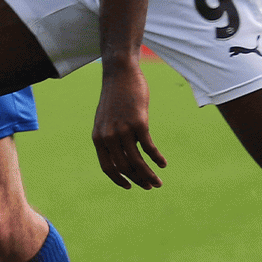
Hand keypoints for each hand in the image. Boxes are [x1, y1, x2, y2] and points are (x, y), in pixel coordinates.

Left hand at [90, 61, 165, 188]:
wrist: (120, 74)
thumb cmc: (115, 97)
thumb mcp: (106, 119)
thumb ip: (110, 137)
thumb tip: (123, 155)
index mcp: (98, 138)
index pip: (107, 167)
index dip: (119, 180)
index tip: (129, 187)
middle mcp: (108, 136)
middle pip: (124, 167)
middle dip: (138, 180)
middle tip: (150, 186)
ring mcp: (123, 130)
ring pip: (136, 161)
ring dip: (148, 175)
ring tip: (158, 182)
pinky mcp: (138, 123)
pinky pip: (149, 147)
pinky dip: (156, 158)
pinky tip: (163, 163)